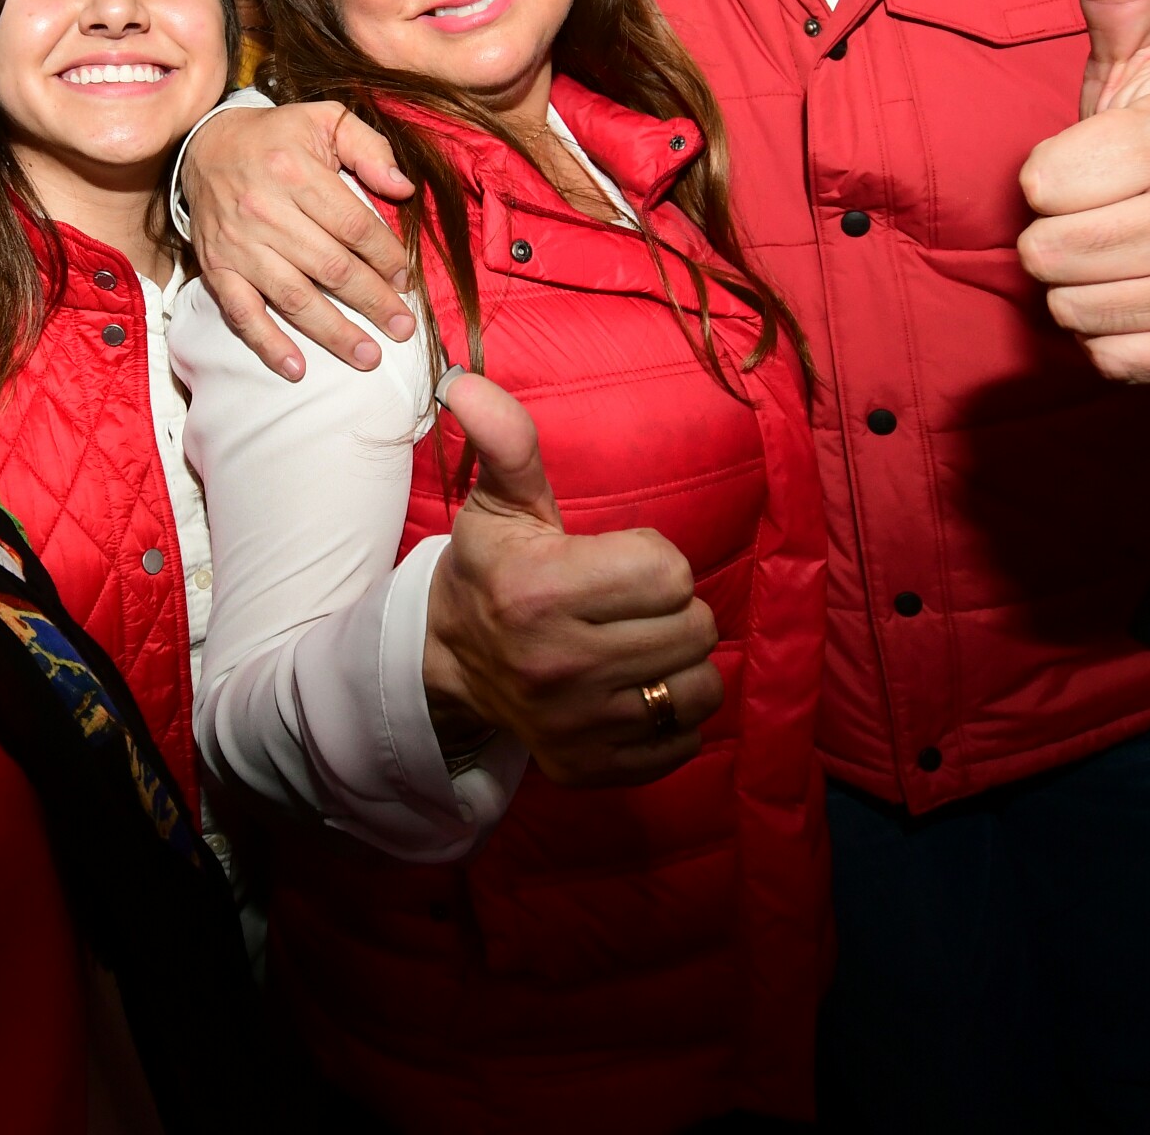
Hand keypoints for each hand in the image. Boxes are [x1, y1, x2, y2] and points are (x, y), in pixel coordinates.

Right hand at [180, 101, 416, 379]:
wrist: (206, 145)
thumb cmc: (276, 137)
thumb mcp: (325, 120)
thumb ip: (370, 148)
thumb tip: (403, 189)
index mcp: (296, 171)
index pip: (354, 226)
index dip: (387, 257)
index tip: (407, 280)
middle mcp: (266, 210)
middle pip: (331, 267)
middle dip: (373, 302)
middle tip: (403, 329)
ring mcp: (239, 244)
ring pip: (295, 297)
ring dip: (334, 332)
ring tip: (368, 355)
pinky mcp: (218, 268)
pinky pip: (243, 313)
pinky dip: (268, 343)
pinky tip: (297, 368)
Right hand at [421, 371, 719, 787]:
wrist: (449, 665)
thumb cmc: (493, 572)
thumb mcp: (500, 504)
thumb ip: (506, 442)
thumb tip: (468, 381)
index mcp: (541, 593)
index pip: (670, 572)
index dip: (653, 560)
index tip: (616, 564)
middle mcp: (559, 665)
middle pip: (693, 627)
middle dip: (671, 610)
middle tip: (629, 607)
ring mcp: (577, 726)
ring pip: (699, 686)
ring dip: (682, 663)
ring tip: (640, 647)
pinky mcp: (591, 769)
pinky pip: (685, 739)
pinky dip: (673, 716)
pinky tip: (634, 691)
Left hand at [1019, 0, 1149, 383]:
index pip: (1043, 183)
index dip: (1055, 178)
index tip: (1094, 169)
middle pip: (1049, 253)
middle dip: (1061, 237)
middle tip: (1105, 217)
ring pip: (1072, 308)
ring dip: (1083, 288)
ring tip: (1125, 255)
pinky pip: (1110, 357)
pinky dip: (1113, 336)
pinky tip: (1144, 298)